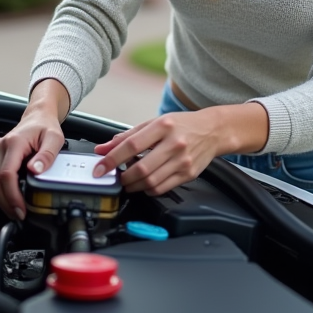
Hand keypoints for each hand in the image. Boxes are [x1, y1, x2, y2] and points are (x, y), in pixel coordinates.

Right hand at [0, 79, 69, 219]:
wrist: (37, 117)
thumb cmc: (45, 126)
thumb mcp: (54, 138)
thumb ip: (47, 155)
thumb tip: (36, 170)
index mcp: (14, 143)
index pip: (6, 175)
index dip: (12, 196)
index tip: (21, 209)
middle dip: (6, 203)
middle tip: (20, 215)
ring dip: (2, 200)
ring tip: (17, 210)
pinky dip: (0, 193)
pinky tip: (11, 199)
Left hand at [91, 103, 267, 195]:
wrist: (213, 131)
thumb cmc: (181, 125)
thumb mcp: (153, 123)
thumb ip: (126, 136)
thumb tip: (102, 149)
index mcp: (163, 126)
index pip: (131, 145)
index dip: (111, 159)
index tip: (99, 169)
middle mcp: (174, 143)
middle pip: (141, 168)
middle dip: (123, 177)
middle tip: (116, 177)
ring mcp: (183, 161)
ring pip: (151, 182)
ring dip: (134, 185)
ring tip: (129, 180)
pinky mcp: (188, 174)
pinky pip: (162, 188)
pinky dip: (148, 189)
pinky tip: (145, 183)